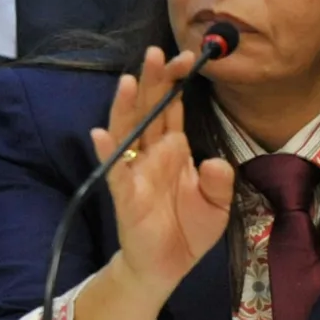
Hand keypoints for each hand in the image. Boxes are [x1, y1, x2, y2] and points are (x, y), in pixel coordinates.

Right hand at [97, 45, 236, 293]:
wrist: (167, 265)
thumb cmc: (189, 229)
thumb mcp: (217, 204)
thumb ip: (218, 181)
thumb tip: (214, 160)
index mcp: (173, 149)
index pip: (172, 107)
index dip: (177, 83)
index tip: (189, 58)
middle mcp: (151, 153)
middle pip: (148, 110)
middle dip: (153, 82)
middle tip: (158, 53)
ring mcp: (134, 171)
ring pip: (127, 131)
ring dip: (126, 107)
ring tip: (131, 81)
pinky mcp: (124, 195)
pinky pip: (113, 170)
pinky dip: (108, 152)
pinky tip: (102, 134)